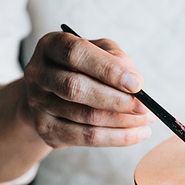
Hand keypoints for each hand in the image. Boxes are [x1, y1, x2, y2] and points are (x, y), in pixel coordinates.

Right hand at [23, 32, 154, 148]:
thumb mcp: (99, 51)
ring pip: (85, 117)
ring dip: (123, 122)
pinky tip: (138, 134)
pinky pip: (86, 138)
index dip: (108, 68)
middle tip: (145, 107)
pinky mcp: (46, 130)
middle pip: (76, 88)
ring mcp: (38, 104)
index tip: (137, 82)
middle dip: (117, 100)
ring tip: (147, 120)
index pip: (76, 54)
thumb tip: (134, 81)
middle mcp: (37, 73)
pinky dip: (117, 138)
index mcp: (50, 46)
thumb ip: (116, 59)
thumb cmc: (82, 67)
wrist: (51, 95)